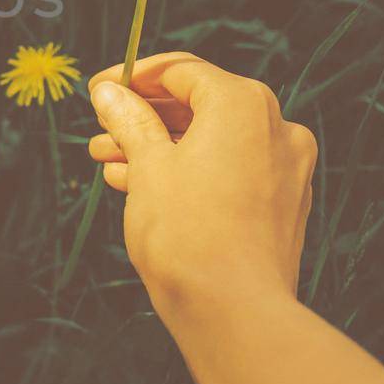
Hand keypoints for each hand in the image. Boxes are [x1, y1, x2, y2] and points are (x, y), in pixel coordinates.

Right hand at [86, 52, 316, 321]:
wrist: (235, 312)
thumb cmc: (187, 233)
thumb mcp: (146, 166)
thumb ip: (129, 119)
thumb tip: (110, 92)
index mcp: (243, 103)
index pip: (182, 71)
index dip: (133, 77)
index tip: (98, 90)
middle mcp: (275, 126)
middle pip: (199, 105)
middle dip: (144, 117)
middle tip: (101, 129)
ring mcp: (285, 167)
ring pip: (212, 141)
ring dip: (160, 147)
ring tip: (110, 162)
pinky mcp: (283, 203)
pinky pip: (230, 171)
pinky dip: (189, 171)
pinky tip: (143, 186)